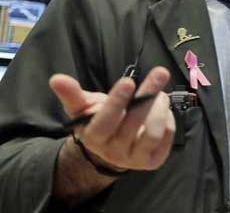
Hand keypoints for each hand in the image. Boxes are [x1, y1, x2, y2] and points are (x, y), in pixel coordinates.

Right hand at [49, 66, 175, 171]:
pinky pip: (167, 137)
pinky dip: (169, 119)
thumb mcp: (83, 107)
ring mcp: (135, 158)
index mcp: (93, 137)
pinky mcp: (153, 160)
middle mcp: (113, 151)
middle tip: (160, 73)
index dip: (117, 102)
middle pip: (133, 124)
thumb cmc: (98, 120)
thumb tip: (56, 79)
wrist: (112, 147)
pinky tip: (163, 109)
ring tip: (160, 94)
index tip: (128, 81)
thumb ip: (72, 94)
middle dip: (148, 96)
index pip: (105, 122)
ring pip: (153, 134)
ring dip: (160, 109)